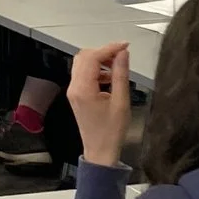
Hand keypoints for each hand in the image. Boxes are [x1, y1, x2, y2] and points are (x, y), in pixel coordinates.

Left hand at [66, 42, 132, 168]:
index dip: (109, 48)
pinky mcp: (77, 95)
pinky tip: (110, 78)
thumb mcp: (121, 101)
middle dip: (103, 52)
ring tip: (117, 66)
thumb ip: (121, 74)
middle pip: (84, 57)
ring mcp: (73, 92)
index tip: (125, 46)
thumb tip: (123, 54)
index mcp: (83, 89)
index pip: (92, 58)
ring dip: (99, 61)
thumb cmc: (111, 132)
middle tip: (121, 55)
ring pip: (82, 64)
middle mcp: (74, 88)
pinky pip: (83, 75)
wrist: (100, 151)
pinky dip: (96, 70)